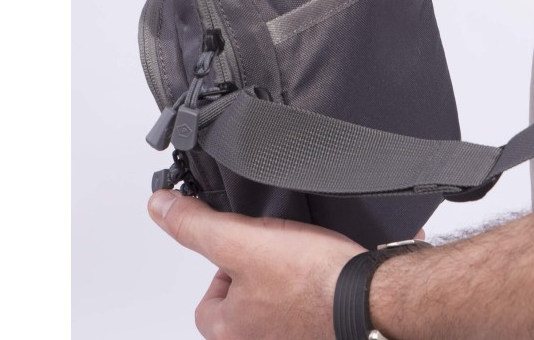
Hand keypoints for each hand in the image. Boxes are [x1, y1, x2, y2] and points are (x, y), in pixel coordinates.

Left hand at [148, 190, 363, 338]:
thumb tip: (160, 207)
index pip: (207, 304)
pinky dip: (313, 293)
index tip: (243, 250)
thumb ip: (197, 226)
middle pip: (243, 308)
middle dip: (259, 277)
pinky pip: (308, 310)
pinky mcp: (320, 331)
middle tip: (279, 253)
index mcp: (230, 332)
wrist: (373, 297)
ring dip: (288, 286)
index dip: (222, 270)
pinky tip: (326, 274)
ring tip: (305, 262)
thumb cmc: (312, 280)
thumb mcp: (242, 241)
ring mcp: (293, 338)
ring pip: (278, 309)